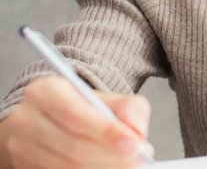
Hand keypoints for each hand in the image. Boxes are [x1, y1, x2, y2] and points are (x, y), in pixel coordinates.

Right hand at [1, 76, 151, 168]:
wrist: (50, 121)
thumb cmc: (82, 109)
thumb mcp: (107, 99)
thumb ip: (129, 107)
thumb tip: (137, 129)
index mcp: (45, 92)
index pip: (76, 116)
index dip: (107, 133)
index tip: (135, 144)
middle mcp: (26, 119)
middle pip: (73, 146)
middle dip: (111, 156)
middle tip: (138, 159)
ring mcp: (21, 146)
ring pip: (67, 165)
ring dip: (103, 168)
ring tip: (127, 164)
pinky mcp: (24, 166)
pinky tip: (108, 168)